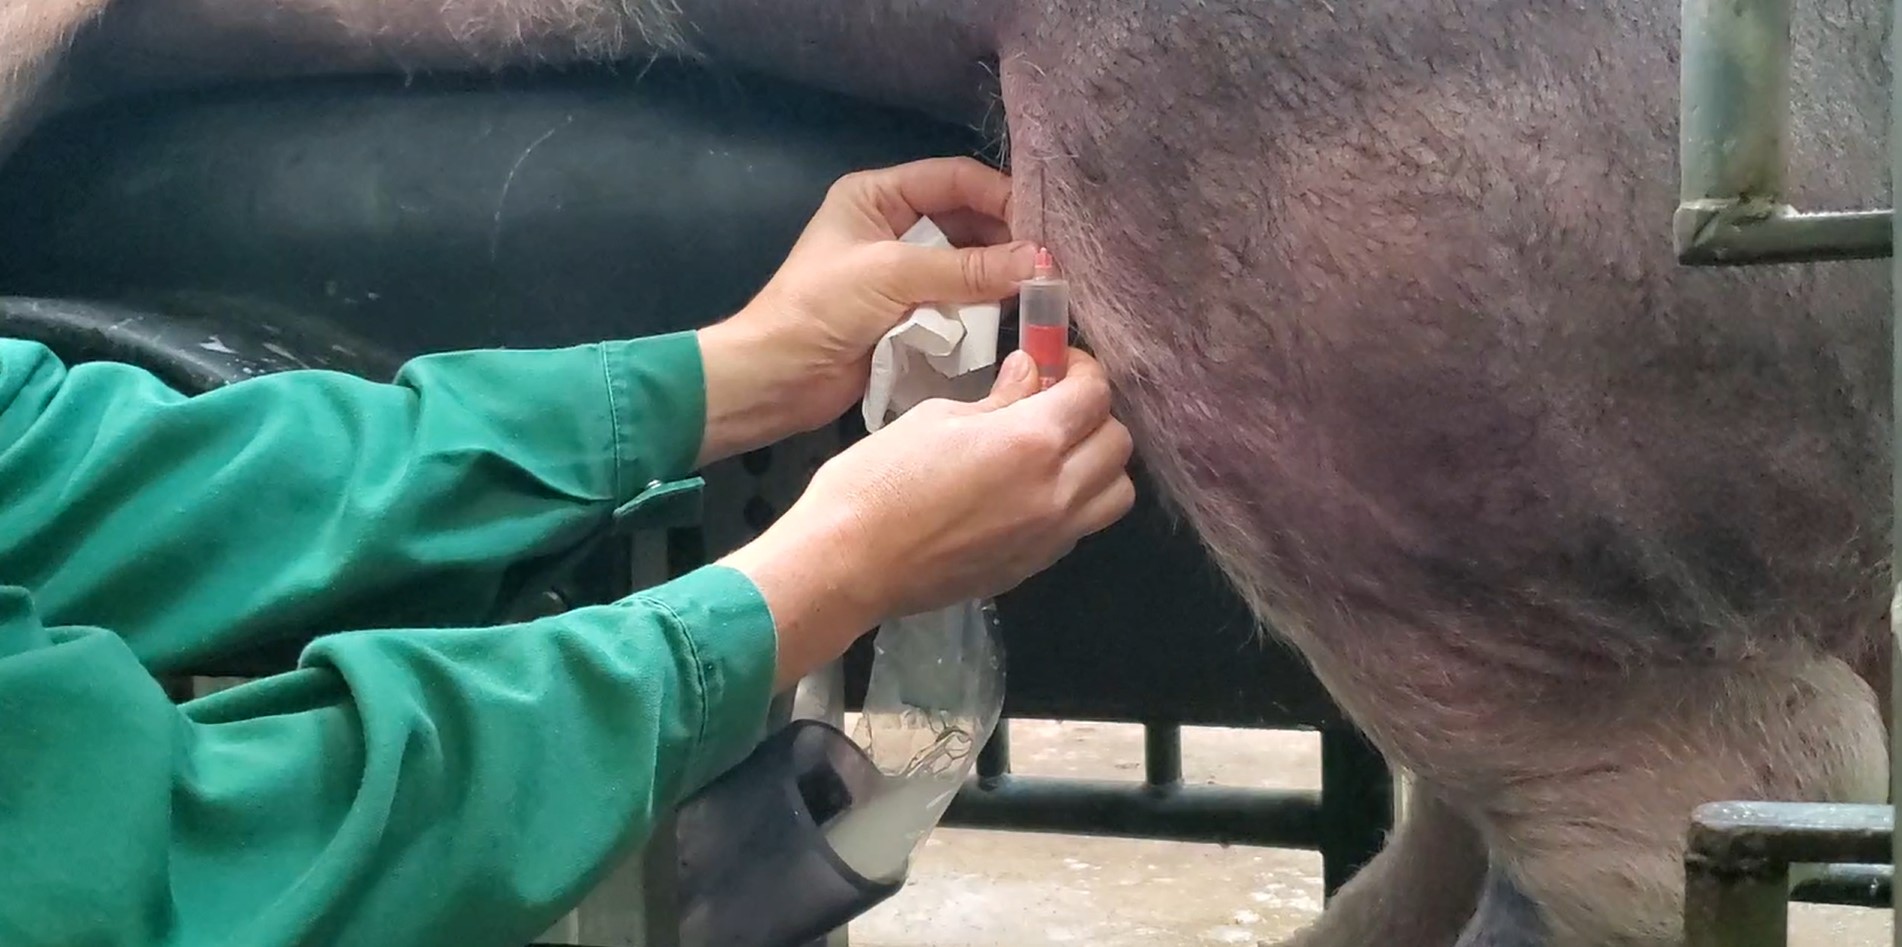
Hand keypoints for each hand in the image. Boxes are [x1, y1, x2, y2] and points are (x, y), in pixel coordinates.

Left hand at [695, 157, 1038, 466]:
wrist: (775, 379)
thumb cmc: (819, 309)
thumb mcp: (892, 276)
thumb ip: (965, 268)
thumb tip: (1038, 261)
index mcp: (878, 196)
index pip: (954, 179)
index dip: (1000, 196)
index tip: (1043, 224)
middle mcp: (895, 226)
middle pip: (968, 221)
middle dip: (1007, 240)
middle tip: (1052, 263)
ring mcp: (904, 272)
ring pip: (969, 263)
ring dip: (1001, 276)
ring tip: (1044, 290)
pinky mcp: (911, 313)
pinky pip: (960, 301)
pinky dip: (986, 307)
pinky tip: (1017, 314)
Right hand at [720, 347, 1136, 688]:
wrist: (849, 564)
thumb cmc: (878, 481)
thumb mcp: (935, 418)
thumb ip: (997, 398)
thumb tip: (1031, 374)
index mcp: (1030, 442)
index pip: (1095, 395)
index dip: (1083, 370)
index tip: (1060, 364)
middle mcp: (1056, 492)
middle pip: (1118, 443)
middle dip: (1094, 414)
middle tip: (1057, 404)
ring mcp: (1050, 537)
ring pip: (1116, 493)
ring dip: (1099, 464)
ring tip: (1058, 452)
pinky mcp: (1034, 566)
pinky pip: (1083, 527)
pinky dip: (1077, 502)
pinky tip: (1033, 490)